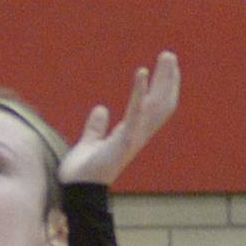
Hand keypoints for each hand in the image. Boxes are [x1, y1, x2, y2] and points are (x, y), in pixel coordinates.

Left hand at [59, 51, 180, 186]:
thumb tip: (100, 110)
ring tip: (165, 58)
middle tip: (169, 55)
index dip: (161, 87)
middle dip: (167, 78)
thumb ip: (96, 127)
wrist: (76, 190)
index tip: (165, 67)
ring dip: (161, 79)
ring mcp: (132, 138)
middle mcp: (136, 135)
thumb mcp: (90, 143)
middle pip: (160, 103)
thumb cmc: (83, 171)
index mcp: (130, 134)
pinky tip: (141, 74)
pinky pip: (135, 113)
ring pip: (155, 105)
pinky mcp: (122, 141)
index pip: (153, 107)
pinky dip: (139, 92)